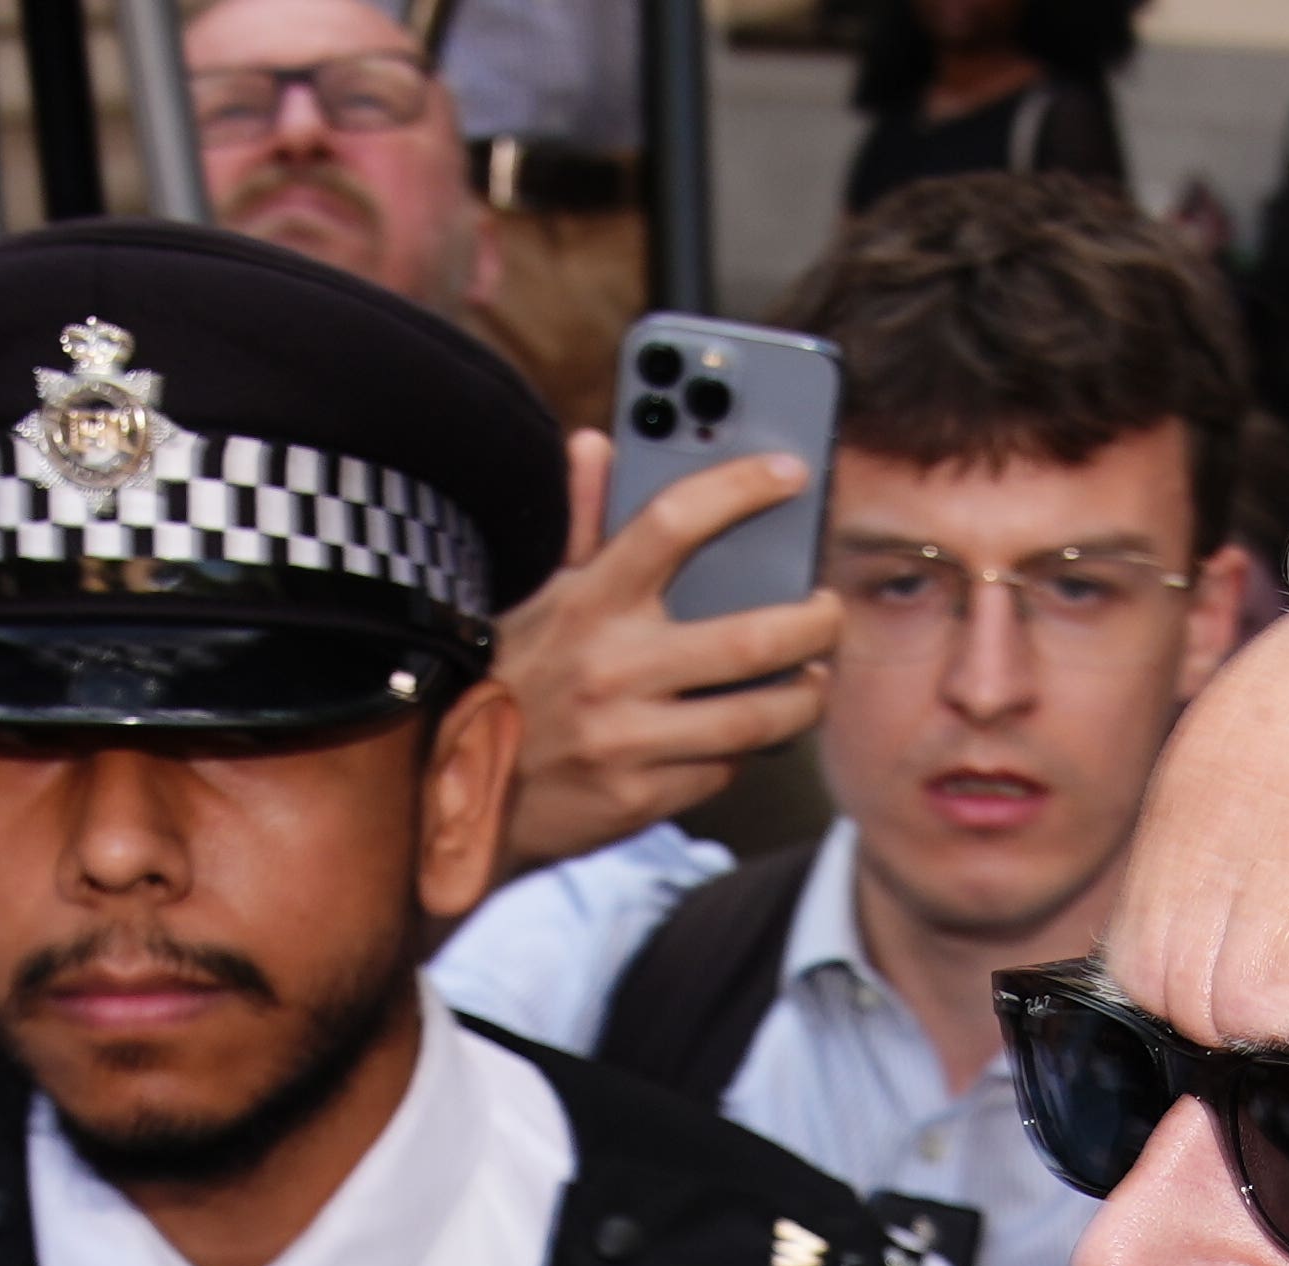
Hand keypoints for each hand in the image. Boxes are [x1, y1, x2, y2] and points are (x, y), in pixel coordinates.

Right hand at [492, 431, 843, 879]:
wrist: (459, 794)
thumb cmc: (515, 679)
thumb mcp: (537, 595)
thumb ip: (580, 522)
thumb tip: (597, 444)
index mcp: (588, 601)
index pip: (672, 522)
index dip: (739, 488)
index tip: (789, 473)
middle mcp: (610, 666)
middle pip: (751, 638)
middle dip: (815, 624)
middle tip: (829, 612)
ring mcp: (625, 737)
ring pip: (757, 717)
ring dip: (804, 697)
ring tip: (813, 678)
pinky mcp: (637, 797)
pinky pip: (725, 769)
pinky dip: (745, 751)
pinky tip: (745, 733)